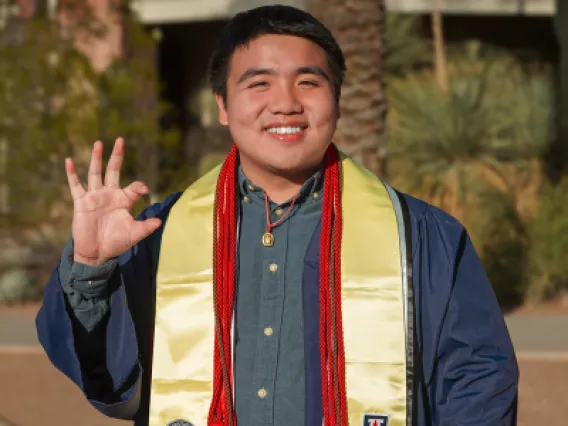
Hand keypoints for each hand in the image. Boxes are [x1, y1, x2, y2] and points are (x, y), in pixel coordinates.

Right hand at [66, 138, 161, 265]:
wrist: (97, 253)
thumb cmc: (117, 242)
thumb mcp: (134, 234)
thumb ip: (146, 227)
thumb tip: (160, 222)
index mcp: (124, 200)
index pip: (134, 186)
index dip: (139, 186)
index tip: (143, 190)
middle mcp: (110, 194)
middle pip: (113, 170)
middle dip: (117, 156)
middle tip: (120, 140)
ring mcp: (95, 197)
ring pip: (95, 173)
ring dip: (97, 158)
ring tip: (99, 143)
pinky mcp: (81, 203)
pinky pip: (75, 186)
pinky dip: (71, 174)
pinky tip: (69, 161)